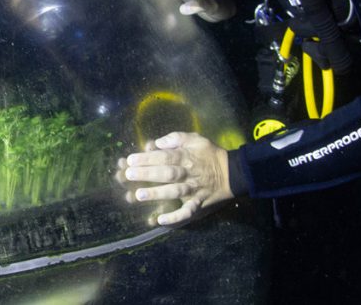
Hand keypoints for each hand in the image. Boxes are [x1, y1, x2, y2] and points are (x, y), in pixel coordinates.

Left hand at [116, 132, 232, 225]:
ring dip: (157, 194)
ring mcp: (193, 190)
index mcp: (187, 156)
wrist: (232, 173)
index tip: (130, 160)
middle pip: (167, 173)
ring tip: (139, 195)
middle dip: (147, 174)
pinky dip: (175, 217)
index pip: (165, 156)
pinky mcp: (198, 203)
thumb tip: (157, 142)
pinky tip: (160, 221)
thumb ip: (176, 138)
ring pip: (174, 192)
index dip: (148, 158)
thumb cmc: (210, 154)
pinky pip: (187, 212)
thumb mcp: (196, 139)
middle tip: (128, 175)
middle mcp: (188, 173)